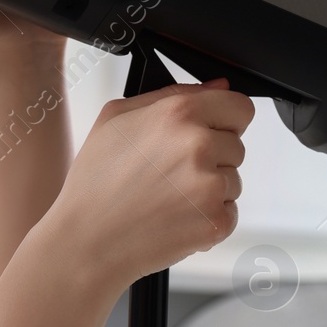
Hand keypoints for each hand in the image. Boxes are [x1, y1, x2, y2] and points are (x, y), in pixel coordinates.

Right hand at [35, 77, 253, 293]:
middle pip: (237, 145)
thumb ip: (170, 94)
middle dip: (212, 157)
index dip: (223, 120)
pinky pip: (230, 212)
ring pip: (233, 180)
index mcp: (177, 114)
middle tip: (169, 173)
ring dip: (209, 189)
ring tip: (167, 197)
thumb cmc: (95, 182)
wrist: (86, 240)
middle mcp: (198, 146)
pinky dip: (208, 217)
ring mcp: (210, 186)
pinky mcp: (215, 221)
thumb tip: (218, 86)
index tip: (207, 133)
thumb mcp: (115, 118)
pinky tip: (174, 216)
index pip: (240, 107)